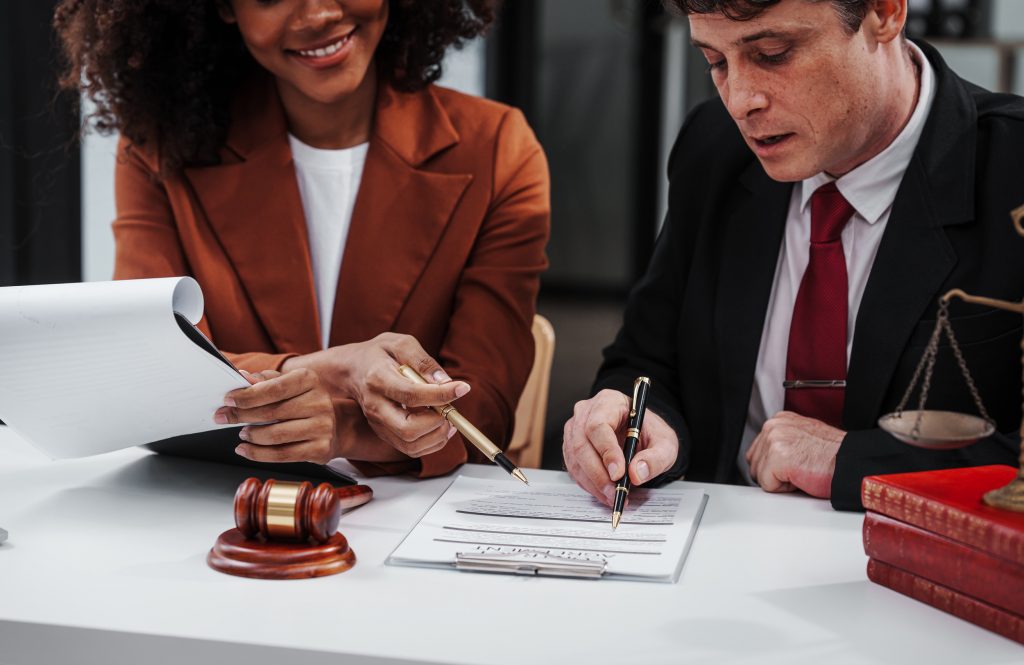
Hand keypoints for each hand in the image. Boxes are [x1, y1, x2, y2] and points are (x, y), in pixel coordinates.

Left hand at [214, 368, 336, 463]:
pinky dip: (258, 454)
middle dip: (241, 415)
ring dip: (251, 437)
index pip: (274, 388)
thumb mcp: (288, 384)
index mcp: (310, 380)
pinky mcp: (320, 448)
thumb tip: (242, 378)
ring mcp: (322, 427)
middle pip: (272, 412)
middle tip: (223, 417)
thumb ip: (265, 381)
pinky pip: (282, 455)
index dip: (248, 395)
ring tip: (242, 434)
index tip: (228, 400)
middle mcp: (319, 402)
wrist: (334, 426)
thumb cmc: (303, 402)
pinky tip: (246, 450)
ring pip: (275, 436)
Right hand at [282, 333, 467, 458]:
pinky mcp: (384, 433)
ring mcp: (378, 423)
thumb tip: (446, 381)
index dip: (440, 394)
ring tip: (449, 418)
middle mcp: (375, 406)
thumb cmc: (378, 354)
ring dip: (437, 436)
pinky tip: (440, 426)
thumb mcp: (400, 343)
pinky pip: (410, 449)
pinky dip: (431, 443)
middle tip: (450, 408)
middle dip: (437, 422)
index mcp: (378, 379)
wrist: (352, 370)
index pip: (411, 395)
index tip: (462, 387)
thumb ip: (423, 360)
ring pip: (410, 445)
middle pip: (408, 429)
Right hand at [562, 389, 678, 506]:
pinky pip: (574, 468)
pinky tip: (605, 493)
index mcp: (609, 401)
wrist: (642, 436)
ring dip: (593, 483)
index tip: (619, 474)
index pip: (598, 425)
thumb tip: (636, 473)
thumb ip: (656, 458)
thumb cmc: (650, 434)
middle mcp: (586, 412)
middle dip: (599, 474)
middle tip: (616, 492)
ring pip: (575, 459)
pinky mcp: (571, 446)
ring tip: (613, 496)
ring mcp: (575, 429)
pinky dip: (589, 485)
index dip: (606, 451)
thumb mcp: (665, 444)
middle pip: (582, 444)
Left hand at [745, 411, 843, 497]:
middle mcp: (774, 426)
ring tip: (801, 472)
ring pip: (759, 475)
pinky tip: (801, 477)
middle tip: (799, 470)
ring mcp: (774, 440)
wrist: (852, 462)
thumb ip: (782, 443)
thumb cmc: (834, 456)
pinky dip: (784, 489)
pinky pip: (767, 485)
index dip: (773, 466)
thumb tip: (768, 459)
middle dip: (773, 474)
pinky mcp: (777, 457)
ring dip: (779, 481)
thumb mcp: (803, 440)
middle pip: (754, 463)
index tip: (792, 466)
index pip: (757, 451)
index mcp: (779, 421)